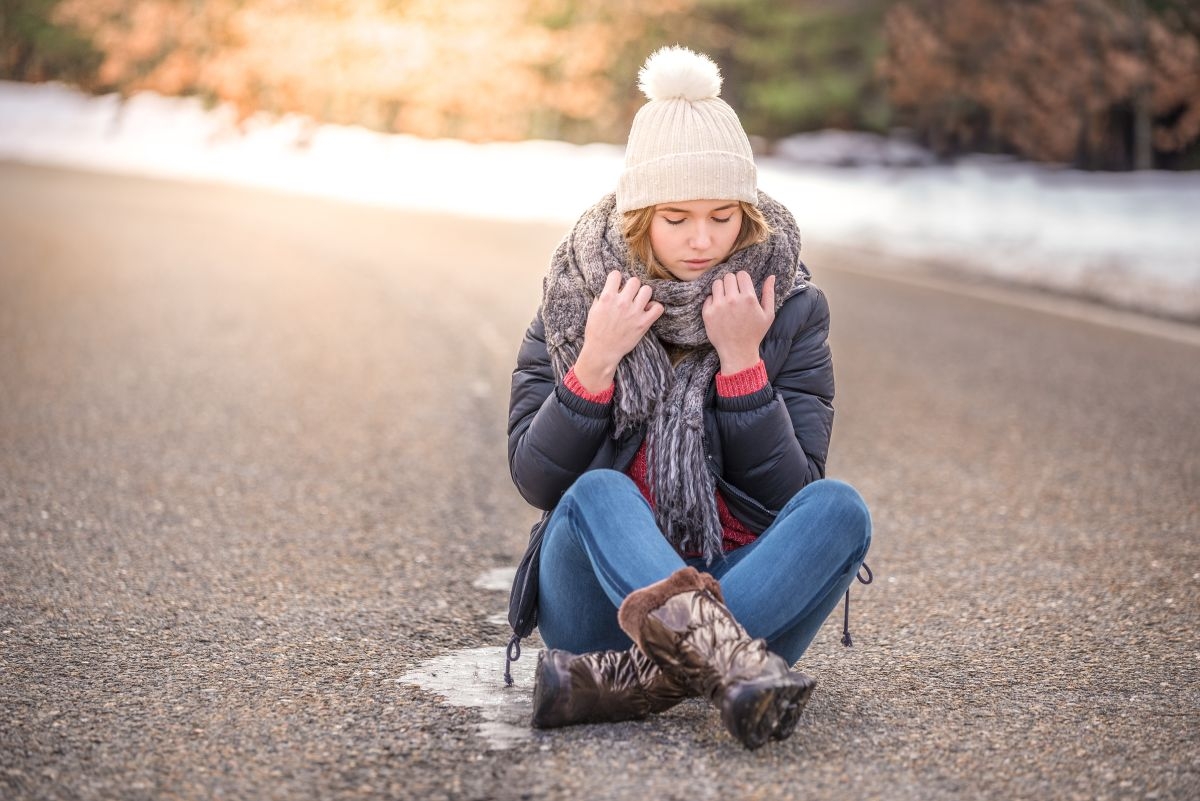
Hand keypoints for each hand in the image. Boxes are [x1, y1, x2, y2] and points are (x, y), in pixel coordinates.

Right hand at [573, 271, 663, 391]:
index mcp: (607, 298)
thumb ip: (602, 297)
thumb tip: (610, 288)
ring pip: (647, 290)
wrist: (602, 351)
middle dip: (632, 287)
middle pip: (635, 280)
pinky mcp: (644, 324)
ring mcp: (634, 313)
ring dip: (643, 295)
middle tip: (630, 295)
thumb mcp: (594, 311)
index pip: (616, 274)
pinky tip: (648, 310)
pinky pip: (658, 308)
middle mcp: (621, 303)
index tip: (617, 285)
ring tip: (639, 302)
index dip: (617, 279)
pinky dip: (655, 308)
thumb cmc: (595, 332)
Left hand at [702, 272, 775, 373]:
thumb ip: (769, 293)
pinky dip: (713, 301)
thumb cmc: (754, 334)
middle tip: (734, 293)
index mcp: (749, 298)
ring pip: (717, 284)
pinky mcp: (708, 313)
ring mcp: (719, 306)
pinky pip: (708, 297)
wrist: (738, 352)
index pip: (741, 274)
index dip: (742, 279)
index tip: (742, 287)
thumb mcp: (768, 314)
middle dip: (732, 282)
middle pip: (728, 276)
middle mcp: (733, 300)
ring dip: (721, 289)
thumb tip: (772, 276)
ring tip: (726, 299)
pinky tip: (720, 309)